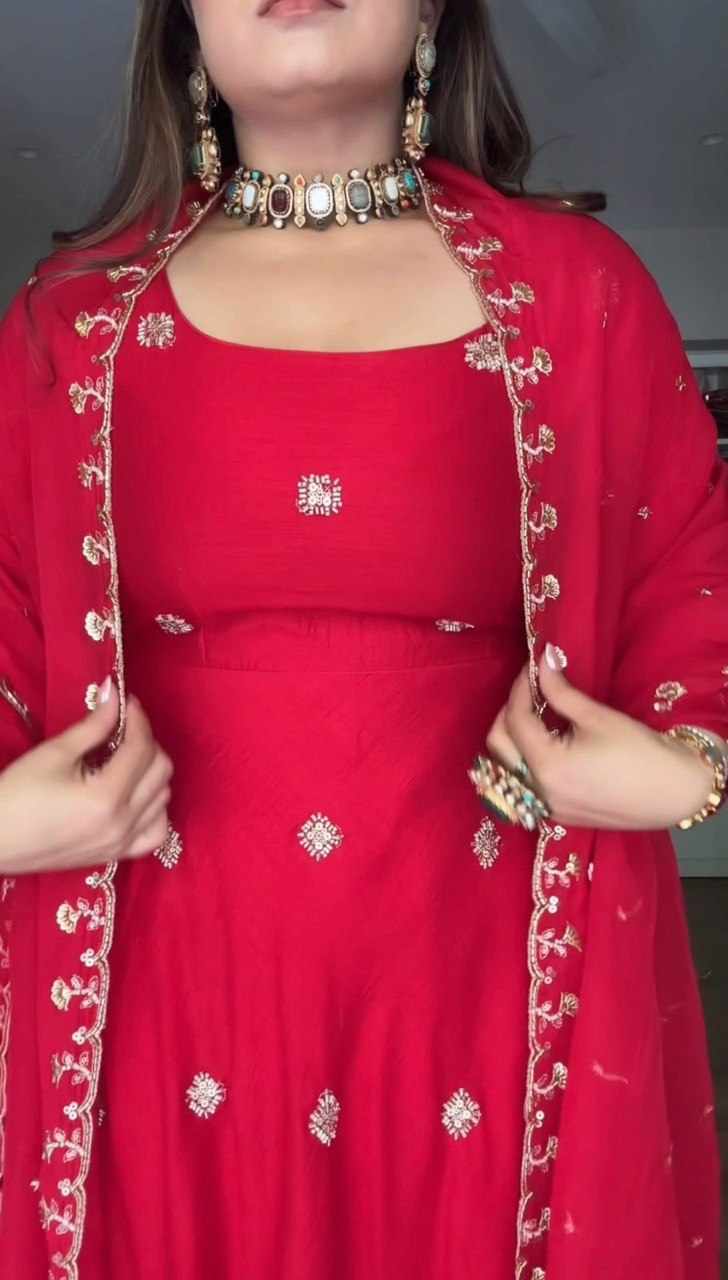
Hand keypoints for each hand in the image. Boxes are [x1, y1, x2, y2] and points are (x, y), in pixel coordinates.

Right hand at [0, 679, 172, 874]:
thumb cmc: (15, 796)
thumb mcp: (54, 754)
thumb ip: (94, 726)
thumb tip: (115, 695)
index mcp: (107, 797)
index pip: (142, 748)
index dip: (138, 719)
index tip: (126, 701)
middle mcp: (123, 823)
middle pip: (161, 771)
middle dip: (147, 742)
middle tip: (124, 728)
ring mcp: (121, 843)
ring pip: (163, 799)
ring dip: (152, 772)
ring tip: (127, 759)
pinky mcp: (115, 855)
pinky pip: (156, 832)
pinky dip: (155, 809)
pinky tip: (137, 796)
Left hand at [485, 645, 718, 831]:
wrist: (675, 792)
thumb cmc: (641, 753)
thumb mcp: (597, 717)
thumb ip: (560, 691)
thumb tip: (542, 661)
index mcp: (547, 766)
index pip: (516, 719)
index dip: (519, 689)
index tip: (531, 669)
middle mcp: (538, 792)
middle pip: (499, 746)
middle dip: (508, 713)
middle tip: (529, 692)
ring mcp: (547, 807)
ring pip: (508, 768)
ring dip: (512, 739)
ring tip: (535, 716)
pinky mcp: (558, 815)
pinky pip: (526, 785)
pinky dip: (526, 762)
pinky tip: (545, 744)